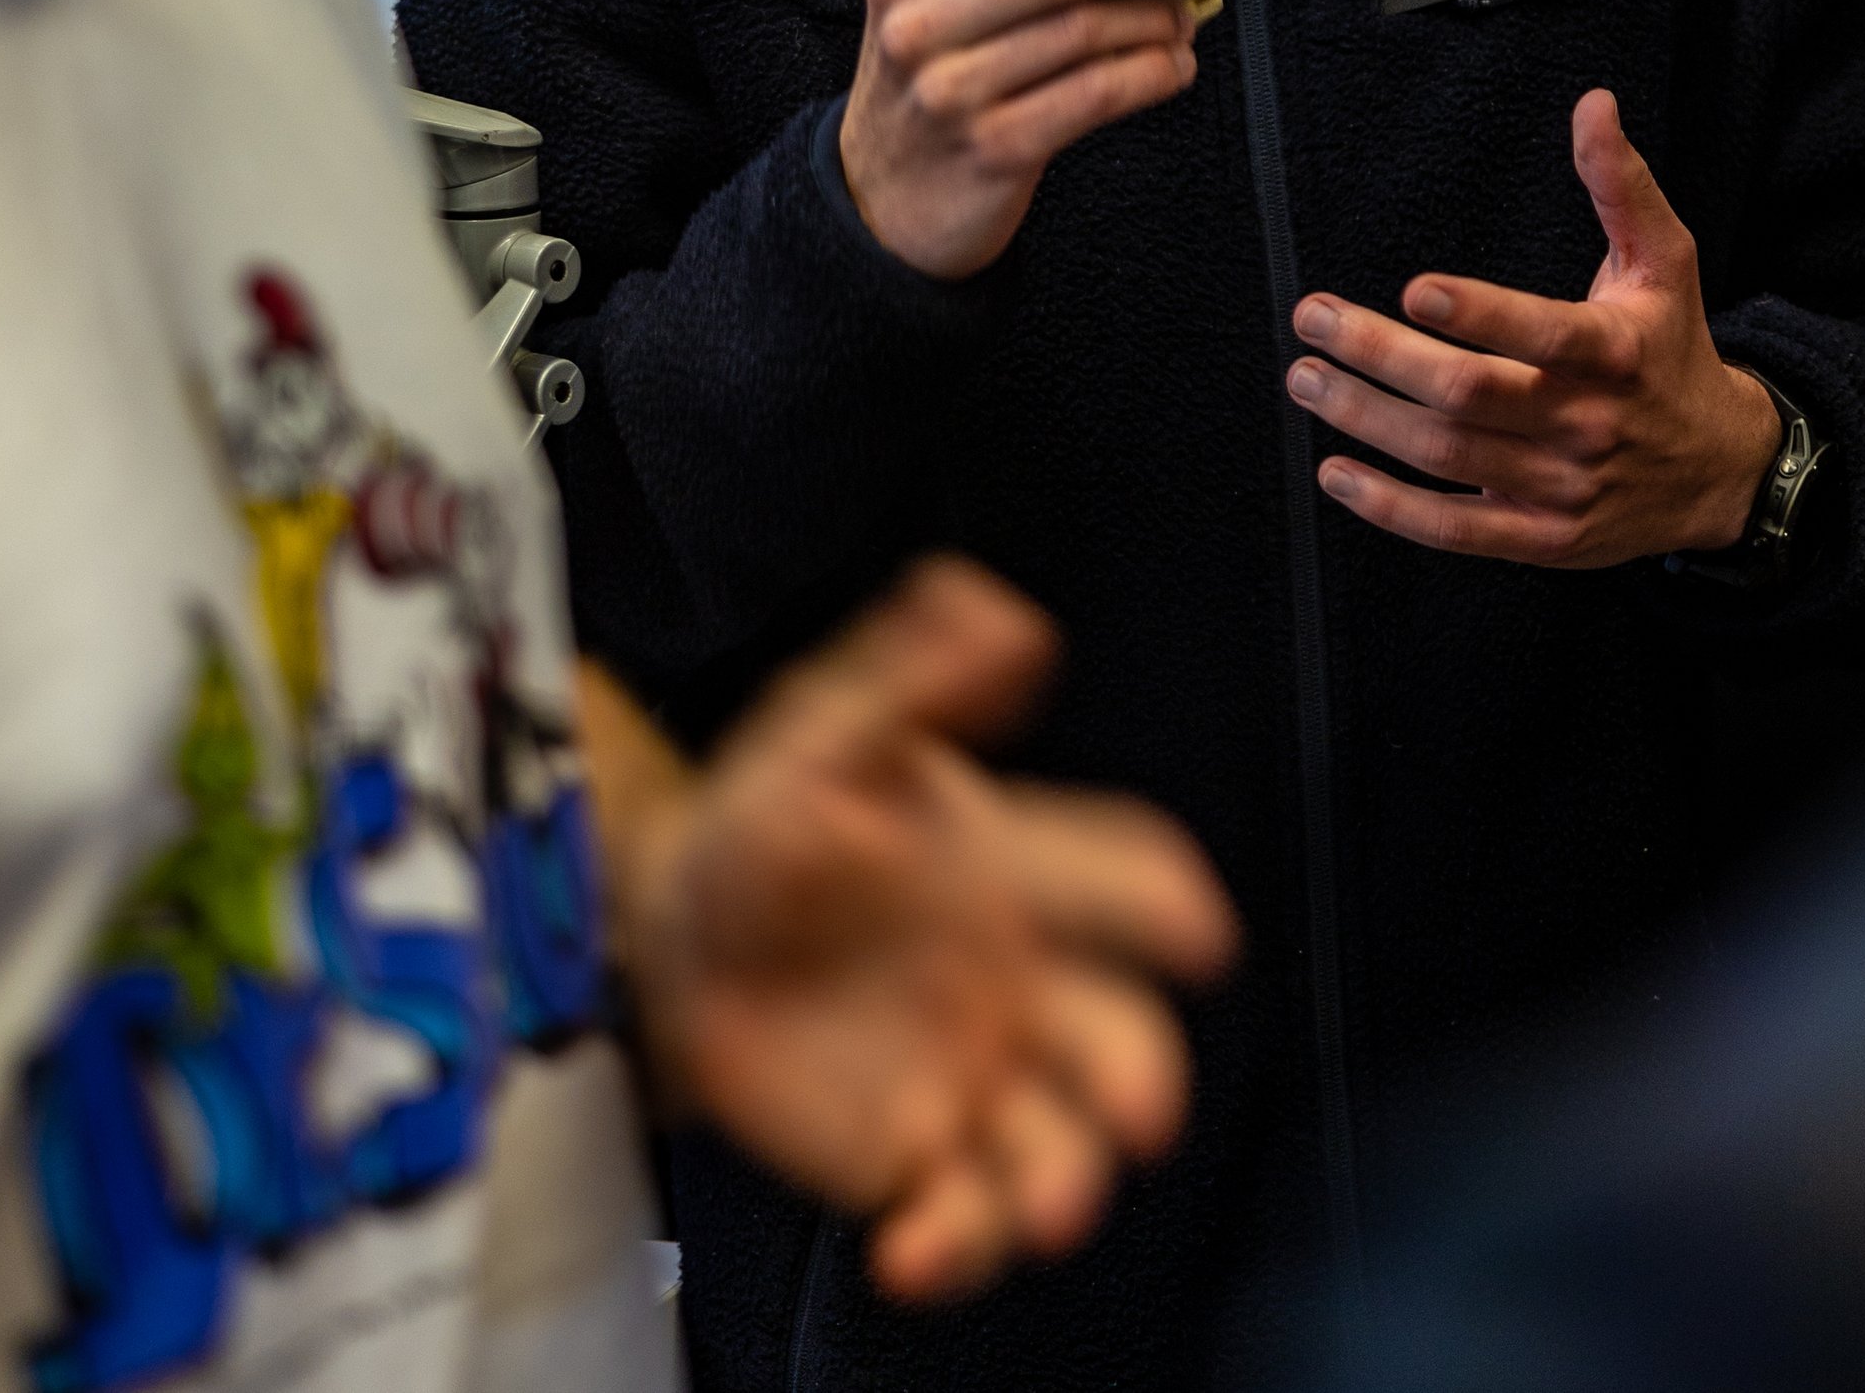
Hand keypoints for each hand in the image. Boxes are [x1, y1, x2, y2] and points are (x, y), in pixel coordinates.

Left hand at [579, 559, 1237, 1304]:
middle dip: (1140, 1077)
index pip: (1121, 880)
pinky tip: (908, 1248)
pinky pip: (954, 1216)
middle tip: (1139, 1110)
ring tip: (1040, 1208)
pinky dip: (950, 1247)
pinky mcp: (907, 1156)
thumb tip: (1007, 617)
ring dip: (1065, 1184)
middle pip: (1120, 1037)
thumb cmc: (768, 817)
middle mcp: (1016, 981)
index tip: (1195, 929)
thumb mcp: (827, 727)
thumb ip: (914, 673)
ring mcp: (970, 1076)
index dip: (1163, 902)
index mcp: (1015, 871)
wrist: (669, 931)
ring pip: (1056, 1146)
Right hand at [841, 0, 1228, 277]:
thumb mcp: (931, 10)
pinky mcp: (996, 148)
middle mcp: (920, 27)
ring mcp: (954, 92)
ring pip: (1083, 31)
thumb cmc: (930, 86)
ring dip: (1154, 15)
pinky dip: (1148, 72)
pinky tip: (1175, 64)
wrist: (884, 205)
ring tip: (1188, 9)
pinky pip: (1094, 95)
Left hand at [1284, 89, 1784, 564]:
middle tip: (1315, 318)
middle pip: (1471, 395)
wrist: (1721, 471)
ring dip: (1367, 418)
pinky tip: (1336, 471)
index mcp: (1616, 353)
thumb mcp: (1665, 262)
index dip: (1482, 314)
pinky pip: (1455, 531)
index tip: (1415, 288)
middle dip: (1382, 355)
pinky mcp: (1541, 538)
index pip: (1547, 335)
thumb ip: (1621, 185)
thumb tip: (1593, 104)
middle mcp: (1586, 423)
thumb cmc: (1672, 350)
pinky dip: (1390, 507)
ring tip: (1308, 377)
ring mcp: (1560, 488)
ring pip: (1449, 456)